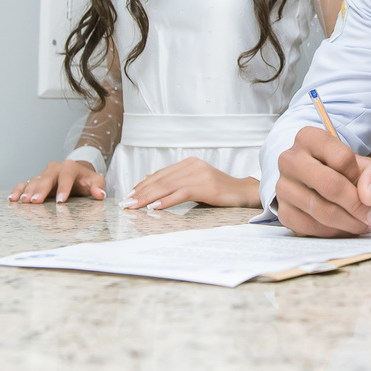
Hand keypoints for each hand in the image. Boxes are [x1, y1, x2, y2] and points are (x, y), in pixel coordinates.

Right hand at [9, 160, 105, 204]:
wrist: (76, 173)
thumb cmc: (85, 180)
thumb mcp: (96, 180)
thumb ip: (99, 186)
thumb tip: (100, 194)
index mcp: (70, 167)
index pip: (67, 176)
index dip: (64, 188)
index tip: (60, 202)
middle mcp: (55, 168)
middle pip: (47, 177)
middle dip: (41, 190)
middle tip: (36, 202)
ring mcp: (43, 174)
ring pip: (34, 181)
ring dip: (28, 192)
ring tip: (23, 202)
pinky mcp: (35, 180)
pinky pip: (24, 183)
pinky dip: (18, 190)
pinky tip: (12, 198)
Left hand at [123, 157, 258, 209]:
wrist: (243, 192)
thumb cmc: (219, 191)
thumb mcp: (195, 183)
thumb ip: (176, 182)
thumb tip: (150, 183)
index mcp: (189, 163)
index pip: (160, 174)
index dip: (142, 185)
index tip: (128, 196)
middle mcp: (193, 165)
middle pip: (161, 180)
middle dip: (141, 193)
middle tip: (126, 204)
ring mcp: (200, 175)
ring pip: (168, 186)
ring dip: (149, 198)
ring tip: (135, 207)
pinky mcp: (207, 186)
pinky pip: (182, 193)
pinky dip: (167, 201)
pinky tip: (155, 208)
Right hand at [275, 126, 370, 236]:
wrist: (320, 180)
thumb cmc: (341, 171)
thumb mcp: (365, 165)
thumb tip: (369, 196)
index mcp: (309, 138)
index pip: (342, 158)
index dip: (361, 178)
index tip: (368, 190)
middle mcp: (290, 159)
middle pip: (330, 185)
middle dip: (357, 205)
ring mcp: (283, 186)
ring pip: (321, 210)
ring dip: (348, 223)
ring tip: (362, 224)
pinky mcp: (283, 210)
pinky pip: (310, 227)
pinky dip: (332, 232)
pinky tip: (344, 228)